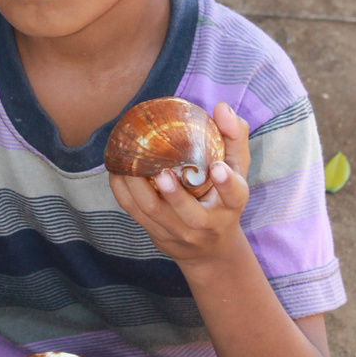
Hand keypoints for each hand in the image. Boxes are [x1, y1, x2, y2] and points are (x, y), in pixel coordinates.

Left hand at [108, 102, 249, 267]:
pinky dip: (123, 192)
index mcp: (231, 205)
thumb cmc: (223, 197)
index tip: (219, 169)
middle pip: (190, 214)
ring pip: (156, 213)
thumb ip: (233, 138)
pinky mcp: (158, 235)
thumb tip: (221, 108)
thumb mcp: (237, 170)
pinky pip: (136, 213)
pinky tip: (117, 171)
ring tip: (128, 164)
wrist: (211, 248)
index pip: (234, 195)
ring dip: (139, 189)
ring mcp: (180, 232)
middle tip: (163, 173)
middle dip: (175, 195)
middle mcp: (207, 223)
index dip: (227, 183)